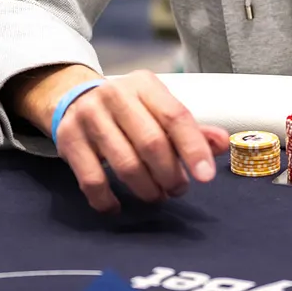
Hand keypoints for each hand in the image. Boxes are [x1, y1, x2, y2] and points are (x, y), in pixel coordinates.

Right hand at [41, 69, 229, 213]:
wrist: (72, 97)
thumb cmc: (128, 109)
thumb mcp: (158, 108)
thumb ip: (191, 128)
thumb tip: (222, 144)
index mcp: (145, 85)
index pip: (175, 116)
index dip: (193, 148)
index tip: (206, 176)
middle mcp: (116, 95)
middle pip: (151, 143)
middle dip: (170, 174)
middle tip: (178, 189)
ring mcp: (89, 116)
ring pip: (124, 164)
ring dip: (146, 188)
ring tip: (156, 195)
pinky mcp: (69, 139)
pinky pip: (92, 179)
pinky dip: (107, 200)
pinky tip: (118, 206)